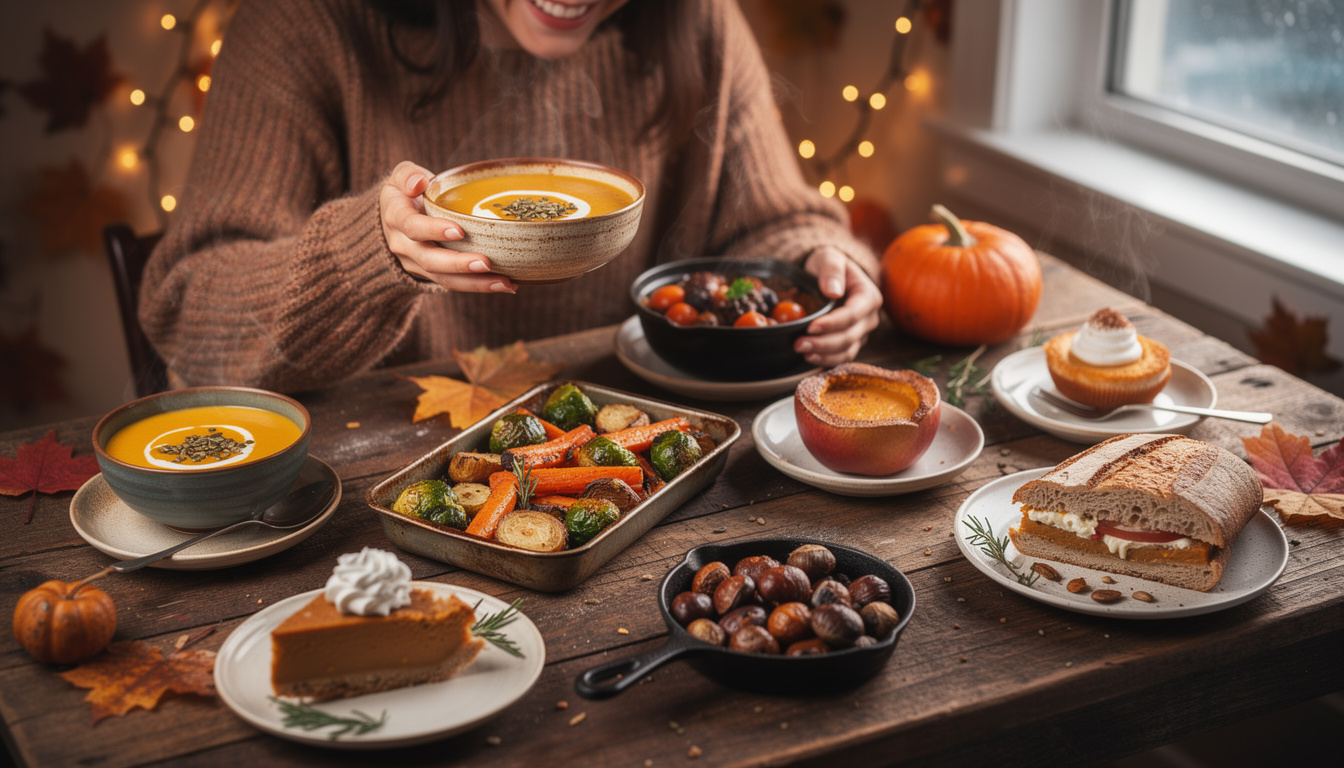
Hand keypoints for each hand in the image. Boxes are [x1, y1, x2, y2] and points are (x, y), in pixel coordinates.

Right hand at [379, 161, 516, 292]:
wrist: (396, 216)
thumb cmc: (407, 191)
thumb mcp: (401, 175)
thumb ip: (408, 175)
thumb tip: (418, 182)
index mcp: (396, 217)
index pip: (412, 226)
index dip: (433, 230)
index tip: (460, 231)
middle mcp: (403, 245)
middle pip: (429, 259)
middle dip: (458, 264)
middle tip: (486, 263)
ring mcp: (416, 263)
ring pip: (443, 278)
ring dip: (475, 283)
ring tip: (504, 282)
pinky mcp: (431, 275)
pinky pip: (454, 283)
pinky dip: (479, 286)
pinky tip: (506, 284)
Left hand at [796, 246, 882, 366]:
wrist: (829, 276)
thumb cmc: (829, 266)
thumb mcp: (829, 258)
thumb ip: (831, 270)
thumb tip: (833, 292)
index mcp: (868, 296)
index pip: (852, 314)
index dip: (832, 323)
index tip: (811, 326)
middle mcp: (869, 317)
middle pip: (849, 336)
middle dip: (824, 343)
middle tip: (799, 343)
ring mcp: (861, 332)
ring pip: (846, 350)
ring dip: (824, 354)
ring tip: (801, 351)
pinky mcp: (851, 342)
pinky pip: (842, 356)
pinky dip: (827, 360)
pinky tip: (810, 357)